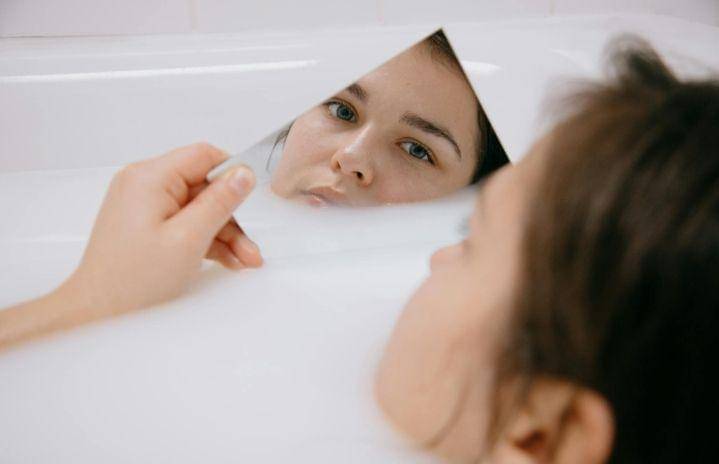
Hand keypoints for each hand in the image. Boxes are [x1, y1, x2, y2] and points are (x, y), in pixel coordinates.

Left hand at [66, 142, 261, 315]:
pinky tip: (225, 259)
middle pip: (203, 187)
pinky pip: (184, 221)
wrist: (99, 312)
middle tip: (249, 246)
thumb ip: (219, 202)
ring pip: (197, 208)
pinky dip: (205, 239)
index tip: (250, 199)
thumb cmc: (132, 281)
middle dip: (230, 217)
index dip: (232, 174)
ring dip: (223, 233)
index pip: (203, 156)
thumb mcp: (189, 238)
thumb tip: (242, 174)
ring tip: (242, 260)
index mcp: (149, 178)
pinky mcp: (146, 223)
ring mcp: (143, 204)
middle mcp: (144, 184)